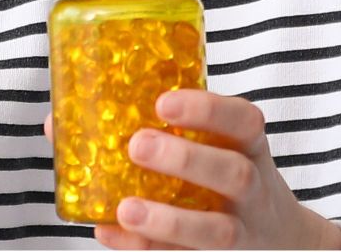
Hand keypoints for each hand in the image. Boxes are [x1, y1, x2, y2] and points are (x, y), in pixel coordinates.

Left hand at [40, 90, 340, 250]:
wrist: (280, 241)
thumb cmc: (228, 182)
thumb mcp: (217, 150)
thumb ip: (160, 133)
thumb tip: (60, 123)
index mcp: (250, 150)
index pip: (244, 122)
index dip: (208, 110)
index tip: (164, 102)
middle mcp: (253, 191)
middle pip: (233, 174)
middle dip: (187, 160)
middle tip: (138, 144)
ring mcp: (240, 232)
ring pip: (216, 231)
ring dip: (170, 221)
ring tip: (126, 208)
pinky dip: (146, 250)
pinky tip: (110, 234)